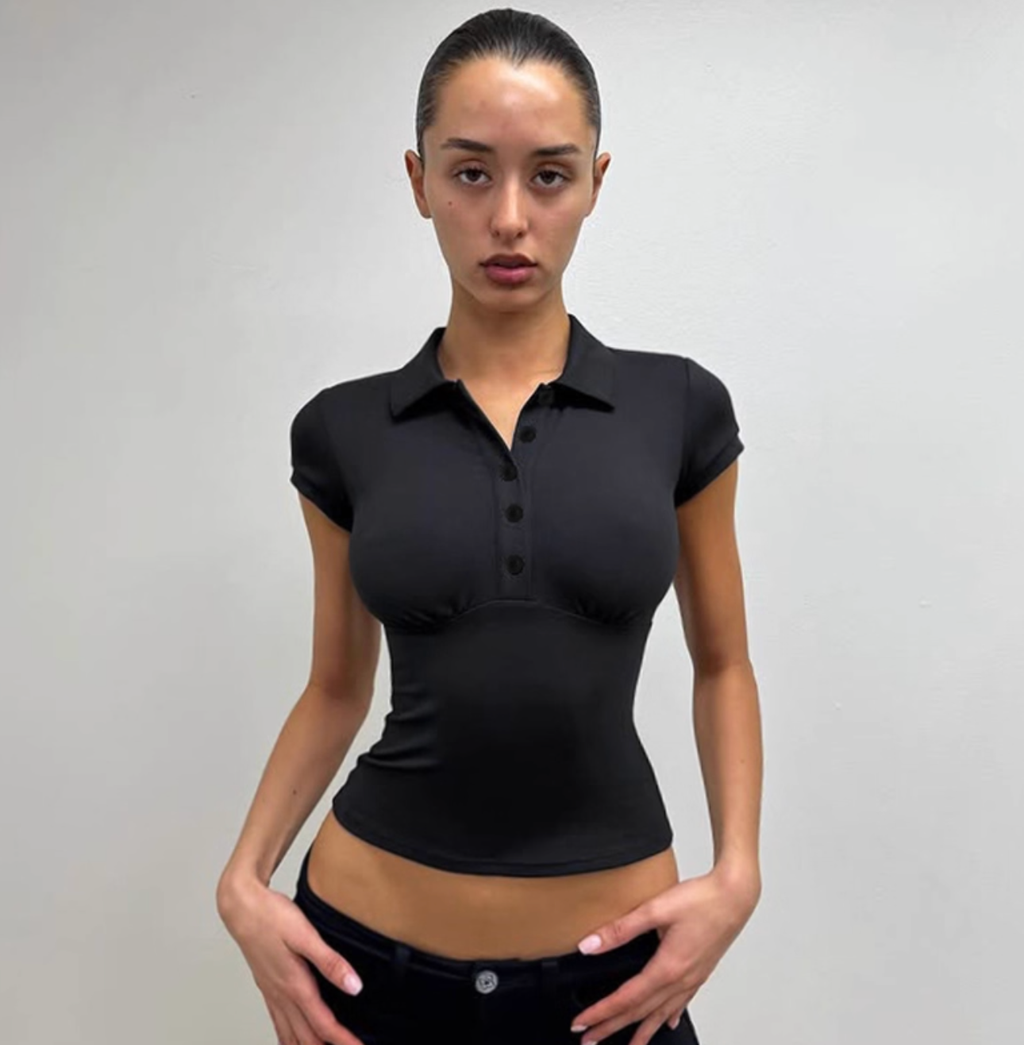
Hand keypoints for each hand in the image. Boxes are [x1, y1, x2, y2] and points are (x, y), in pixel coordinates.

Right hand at [217, 872, 367, 1044]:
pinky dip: (288, 1039)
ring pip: (290, 1035)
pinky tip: (292, 1040)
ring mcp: (272, 993)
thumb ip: (330, 962)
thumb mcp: (305, 935)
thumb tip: (354, 986)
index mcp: (294, 985)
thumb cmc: (271, 917)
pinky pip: (278, 1023)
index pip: (323, 1024)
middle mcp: (282, 995)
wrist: (241, 906)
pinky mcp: (266, 987)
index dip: (343, 1041)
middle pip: (307, 1037)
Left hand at [569, 866, 759, 1044]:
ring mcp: (693, 978)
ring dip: (641, 1030)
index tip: (581, 1023)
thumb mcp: (655, 909)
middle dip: (612, 1027)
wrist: (735, 895)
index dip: (601, 1013)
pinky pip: (681, 1003)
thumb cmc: (702, 899)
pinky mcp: (701, 971)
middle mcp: (681, 980)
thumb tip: (589, 945)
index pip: (626, 999)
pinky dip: (667, 1016)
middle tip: (590, 1039)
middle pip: (641, 1012)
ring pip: (661, 1013)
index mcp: (667, 968)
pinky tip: (666, 1023)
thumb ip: (620, 929)